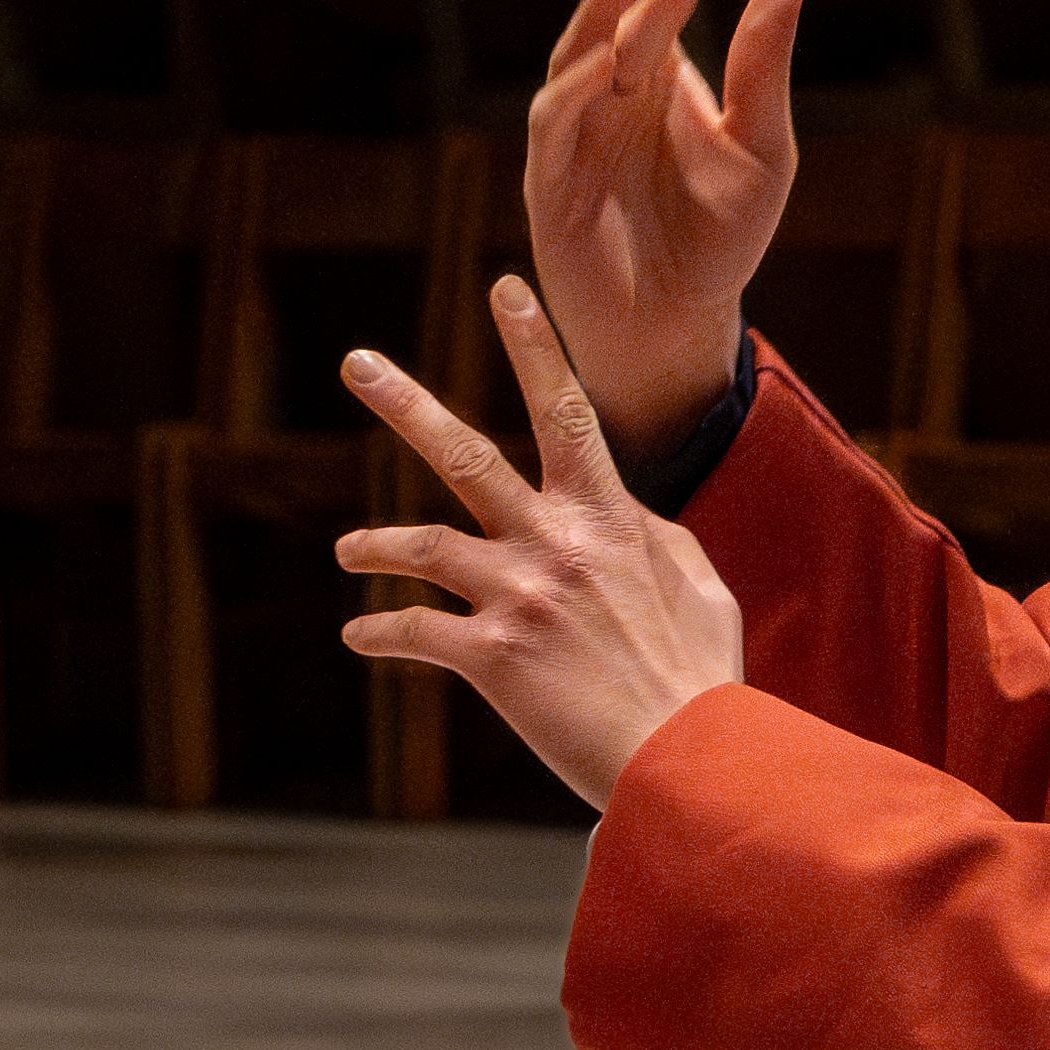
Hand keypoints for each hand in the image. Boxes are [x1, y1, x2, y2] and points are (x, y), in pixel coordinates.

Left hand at [336, 279, 744, 810]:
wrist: (692, 759)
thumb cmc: (702, 680)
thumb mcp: (698, 586)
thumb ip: (650, 538)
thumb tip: (628, 514)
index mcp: (608, 518)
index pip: (566, 409)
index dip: (533, 344)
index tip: (503, 289)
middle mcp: (556, 544)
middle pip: (466, 455)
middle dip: (405, 403)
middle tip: (357, 362)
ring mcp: (520, 597)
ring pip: (421, 546)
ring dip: (373, 544)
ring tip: (347, 551)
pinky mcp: (493, 658)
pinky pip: (415, 632)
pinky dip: (380, 631)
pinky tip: (358, 636)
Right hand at [523, 0, 798, 457]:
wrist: (679, 326)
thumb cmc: (720, 240)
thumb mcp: (764, 151)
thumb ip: (764, 70)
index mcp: (651, 67)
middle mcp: (605, 87)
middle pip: (596, 2)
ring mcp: (571, 133)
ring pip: (576, 56)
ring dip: (599, 19)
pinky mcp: (550, 183)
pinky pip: (557, 123)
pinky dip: (577, 89)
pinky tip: (606, 67)